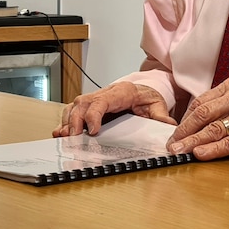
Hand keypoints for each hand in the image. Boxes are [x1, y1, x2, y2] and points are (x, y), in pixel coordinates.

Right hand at [52, 81, 176, 136]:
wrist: (143, 90)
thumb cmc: (147, 98)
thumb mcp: (158, 106)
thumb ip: (161, 116)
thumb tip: (168, 126)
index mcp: (121, 92)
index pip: (102, 100)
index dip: (94, 114)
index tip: (93, 130)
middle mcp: (105, 93)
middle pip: (83, 102)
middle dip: (76, 120)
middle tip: (74, 137)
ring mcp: (95, 99)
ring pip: (75, 106)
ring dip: (69, 121)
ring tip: (64, 137)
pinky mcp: (90, 106)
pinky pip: (73, 110)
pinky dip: (66, 121)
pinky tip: (61, 132)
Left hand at [166, 77, 228, 160]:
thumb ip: (218, 107)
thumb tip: (189, 125)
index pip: (200, 102)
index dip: (184, 120)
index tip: (174, 134)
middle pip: (203, 114)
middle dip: (184, 131)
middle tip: (171, 144)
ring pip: (213, 129)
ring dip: (193, 141)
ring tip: (179, 151)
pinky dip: (213, 149)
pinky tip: (200, 154)